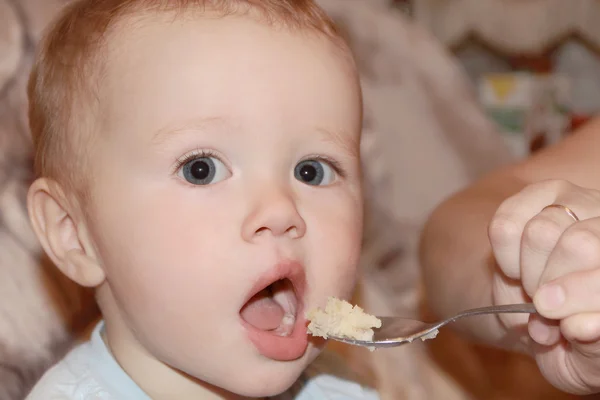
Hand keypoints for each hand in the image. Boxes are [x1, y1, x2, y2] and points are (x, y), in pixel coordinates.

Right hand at [488, 179, 599, 394]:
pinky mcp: (543, 195)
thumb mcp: (588, 363)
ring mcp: (582, 203)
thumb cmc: (576, 347)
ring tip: (533, 290)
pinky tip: (516, 268)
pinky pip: (505, 221)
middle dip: (550, 286)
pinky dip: (502, 254)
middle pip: (578, 244)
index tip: (554, 318)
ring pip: (539, 231)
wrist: (545, 320)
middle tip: (545, 308)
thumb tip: (579, 326)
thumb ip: (593, 348)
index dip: (582, 294)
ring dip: (526, 274)